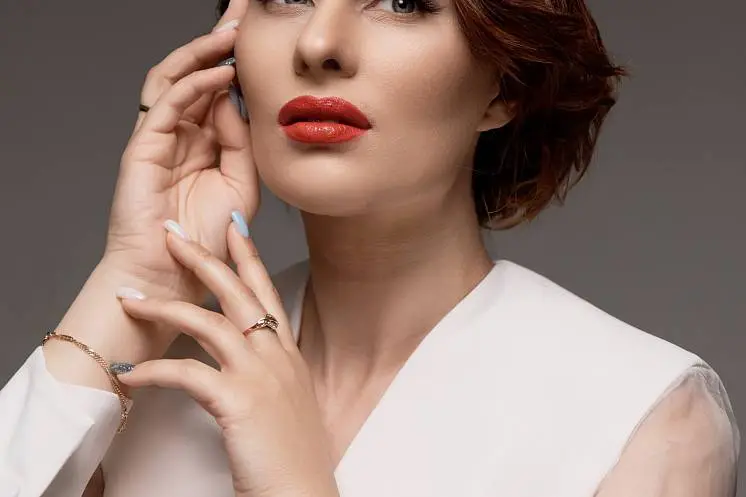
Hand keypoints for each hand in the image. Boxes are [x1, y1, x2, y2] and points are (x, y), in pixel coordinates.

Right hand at [104, 2, 255, 310]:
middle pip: (196, 74)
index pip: (220, 90)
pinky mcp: (142, 146)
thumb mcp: (241, 184)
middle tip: (243, 16)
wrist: (174, 275)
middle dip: (218, 44)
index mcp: (205, 142)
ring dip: (202, 53)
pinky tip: (222, 74)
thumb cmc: (207, 237)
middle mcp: (182, 134)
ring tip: (231, 33)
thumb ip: (242, 143)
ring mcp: (160, 138)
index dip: (239, 63)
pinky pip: (167, 105)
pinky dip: (194, 85)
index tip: (264, 40)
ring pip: (175, 79)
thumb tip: (238, 102)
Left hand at [114, 218, 339, 496]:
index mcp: (288, 355)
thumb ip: (275, 375)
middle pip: (238, 291)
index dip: (249, 257)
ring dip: (164, 306)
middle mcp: (276, 356)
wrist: (304, 493)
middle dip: (205, 257)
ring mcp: (260, 375)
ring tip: (130, 298)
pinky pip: (186, 373)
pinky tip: (131, 374)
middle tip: (174, 233)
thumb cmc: (293, 457)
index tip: (234, 228)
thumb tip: (252, 364)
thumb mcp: (291, 404)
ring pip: (209, 321)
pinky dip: (153, 372)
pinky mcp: (239, 401)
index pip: (266, 293)